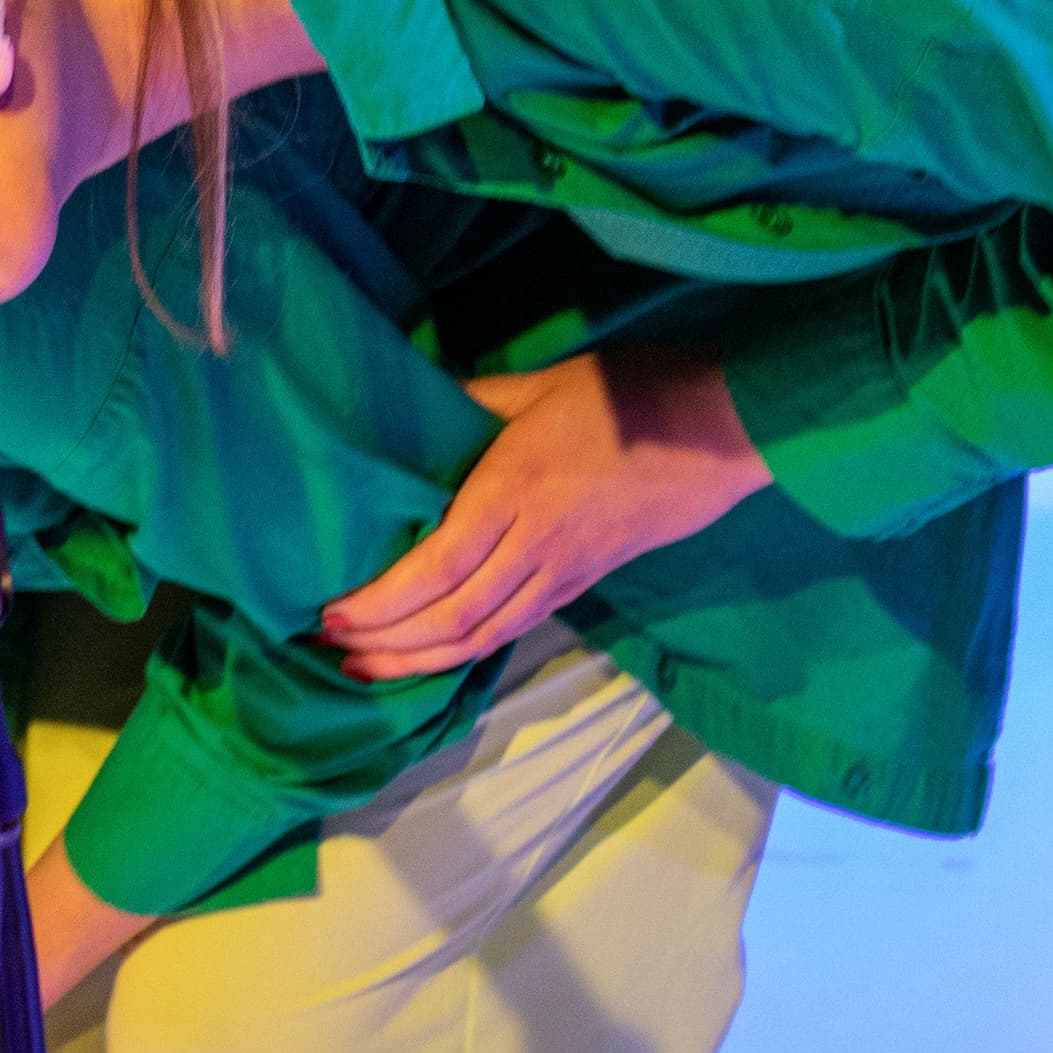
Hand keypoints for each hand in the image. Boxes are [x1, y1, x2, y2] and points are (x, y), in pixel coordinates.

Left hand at [315, 347, 769, 680]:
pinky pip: (515, 626)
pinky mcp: (585, 580)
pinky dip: (468, 648)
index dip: (378, 604)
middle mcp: (535, 546)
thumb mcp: (539, 384)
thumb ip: (471, 400)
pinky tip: (438, 651)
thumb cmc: (629, 396)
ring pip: (483, 635)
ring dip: (421, 661)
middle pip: (451, 619)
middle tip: (332, 653)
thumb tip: (410, 409)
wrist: (723, 431)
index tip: (329, 615)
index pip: (432, 569)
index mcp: (513, 492)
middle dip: (387, 645)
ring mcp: (564, 571)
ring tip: (370, 668)